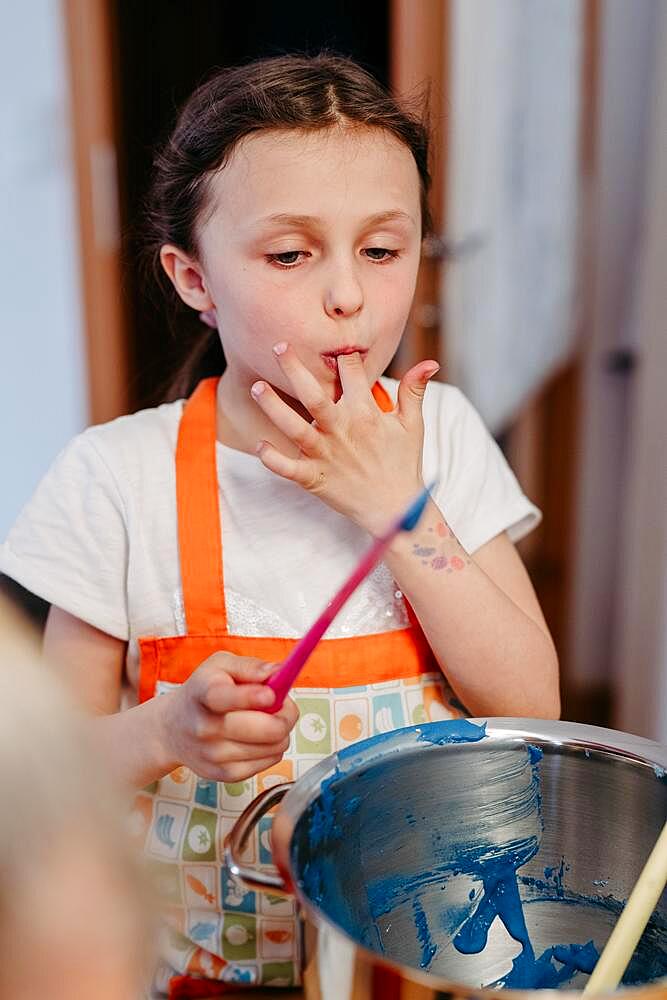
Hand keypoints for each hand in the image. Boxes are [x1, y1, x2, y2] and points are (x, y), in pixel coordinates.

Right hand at [159, 652, 297, 780]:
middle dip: (286, 714)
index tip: (270, 693)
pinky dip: (272, 748)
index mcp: (205, 693)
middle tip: (280, 704)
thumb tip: (278, 672)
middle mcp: (206, 727)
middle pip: (266, 729)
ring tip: (265, 719)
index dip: (253, 697)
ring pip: (276, 745)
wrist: (173, 729)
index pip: (226, 698)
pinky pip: (271, 761)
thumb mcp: (220, 665)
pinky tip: (258, 737)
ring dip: (281, 731)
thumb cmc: (202, 691)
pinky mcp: (225, 774)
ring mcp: (215, 755)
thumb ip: (250, 666)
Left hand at [251, 343, 439, 535]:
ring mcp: (326, 455)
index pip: (351, 373)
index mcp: (366, 413)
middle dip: (294, 369)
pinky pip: (289, 469)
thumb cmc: (402, 463)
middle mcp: (342, 430)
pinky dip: (273, 459)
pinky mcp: (315, 479)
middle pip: (314, 395)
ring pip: (294, 427)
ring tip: (256, 386)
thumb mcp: (412, 425)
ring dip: (273, 407)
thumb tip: (430, 363)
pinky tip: (259, 445)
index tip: (333, 348)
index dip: (343, 357)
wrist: (396, 508)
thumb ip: (414, 391)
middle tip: (278, 346)